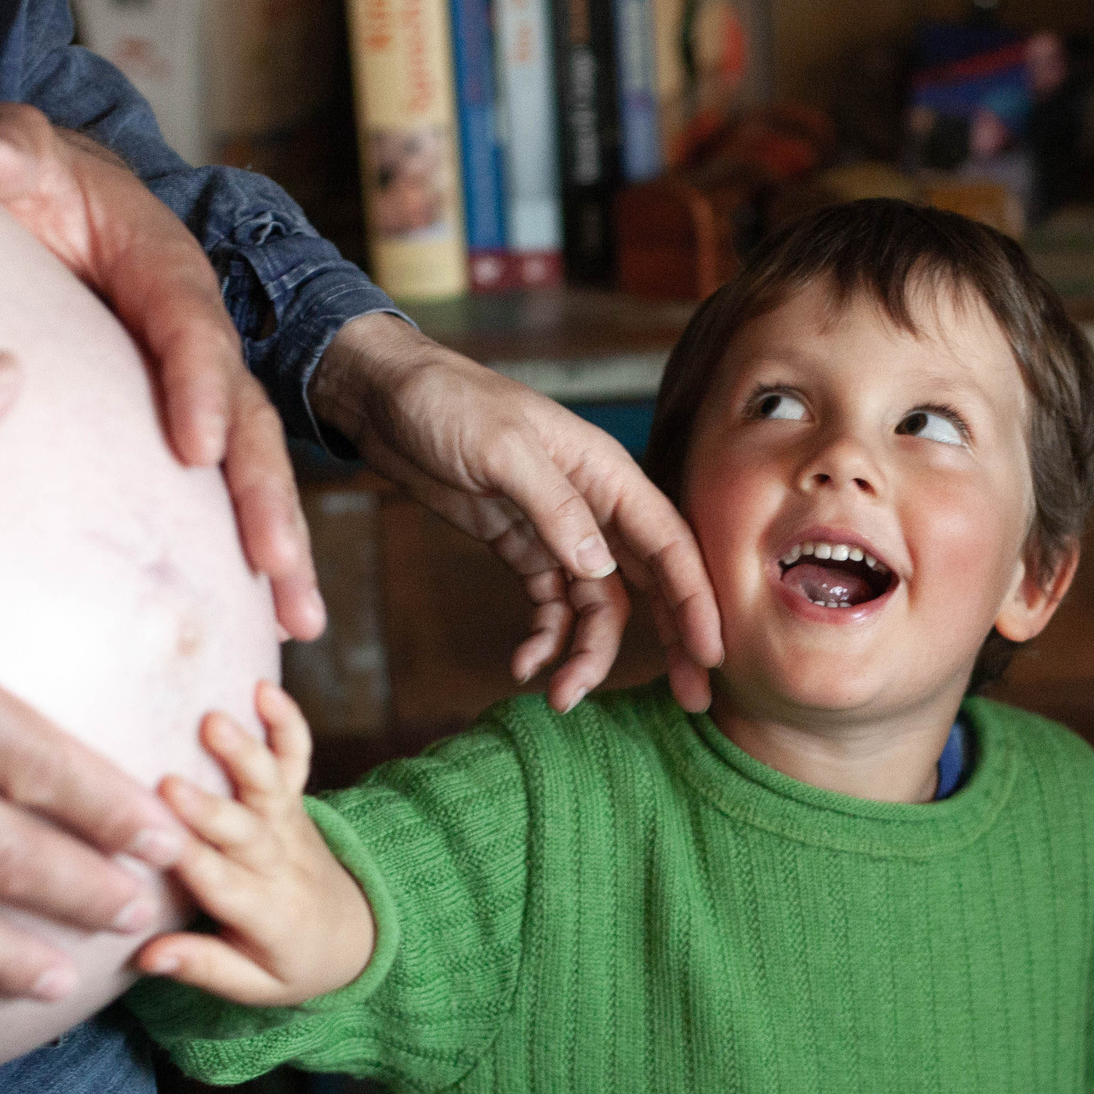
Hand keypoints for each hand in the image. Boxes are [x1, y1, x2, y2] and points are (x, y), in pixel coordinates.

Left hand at [0, 103, 324, 640]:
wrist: (51, 202)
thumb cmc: (36, 180)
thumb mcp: (19, 147)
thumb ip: (7, 147)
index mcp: (168, 273)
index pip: (192, 332)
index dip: (200, 388)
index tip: (194, 448)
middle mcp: (201, 338)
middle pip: (248, 420)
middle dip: (264, 494)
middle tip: (274, 561)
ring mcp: (199, 390)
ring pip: (252, 469)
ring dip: (281, 545)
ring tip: (299, 620)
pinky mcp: (181, 430)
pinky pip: (222, 493)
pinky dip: (251, 557)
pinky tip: (270, 620)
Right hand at [136, 682, 373, 1004]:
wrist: (354, 935)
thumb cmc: (289, 962)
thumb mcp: (253, 985)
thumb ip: (203, 967)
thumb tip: (147, 955)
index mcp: (263, 912)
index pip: (221, 885)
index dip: (188, 862)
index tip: (151, 843)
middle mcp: (277, 862)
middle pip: (243, 832)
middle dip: (208, 809)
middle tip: (167, 785)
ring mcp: (290, 824)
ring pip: (269, 786)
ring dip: (244, 753)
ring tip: (214, 720)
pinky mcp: (296, 800)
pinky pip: (297, 757)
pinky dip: (287, 722)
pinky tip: (263, 686)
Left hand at [310, 313, 723, 711]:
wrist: (383, 394)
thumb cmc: (447, 401)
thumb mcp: (501, 449)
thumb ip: (554, 507)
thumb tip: (602, 568)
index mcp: (606, 475)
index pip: (668, 544)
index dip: (695, 599)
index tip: (710, 652)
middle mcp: (593, 506)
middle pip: (649, 582)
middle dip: (670, 640)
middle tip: (690, 699)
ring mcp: (557, 531)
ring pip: (597, 605)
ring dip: (587, 653)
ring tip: (561, 697)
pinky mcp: (521, 548)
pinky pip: (549, 605)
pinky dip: (544, 638)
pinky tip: (523, 664)